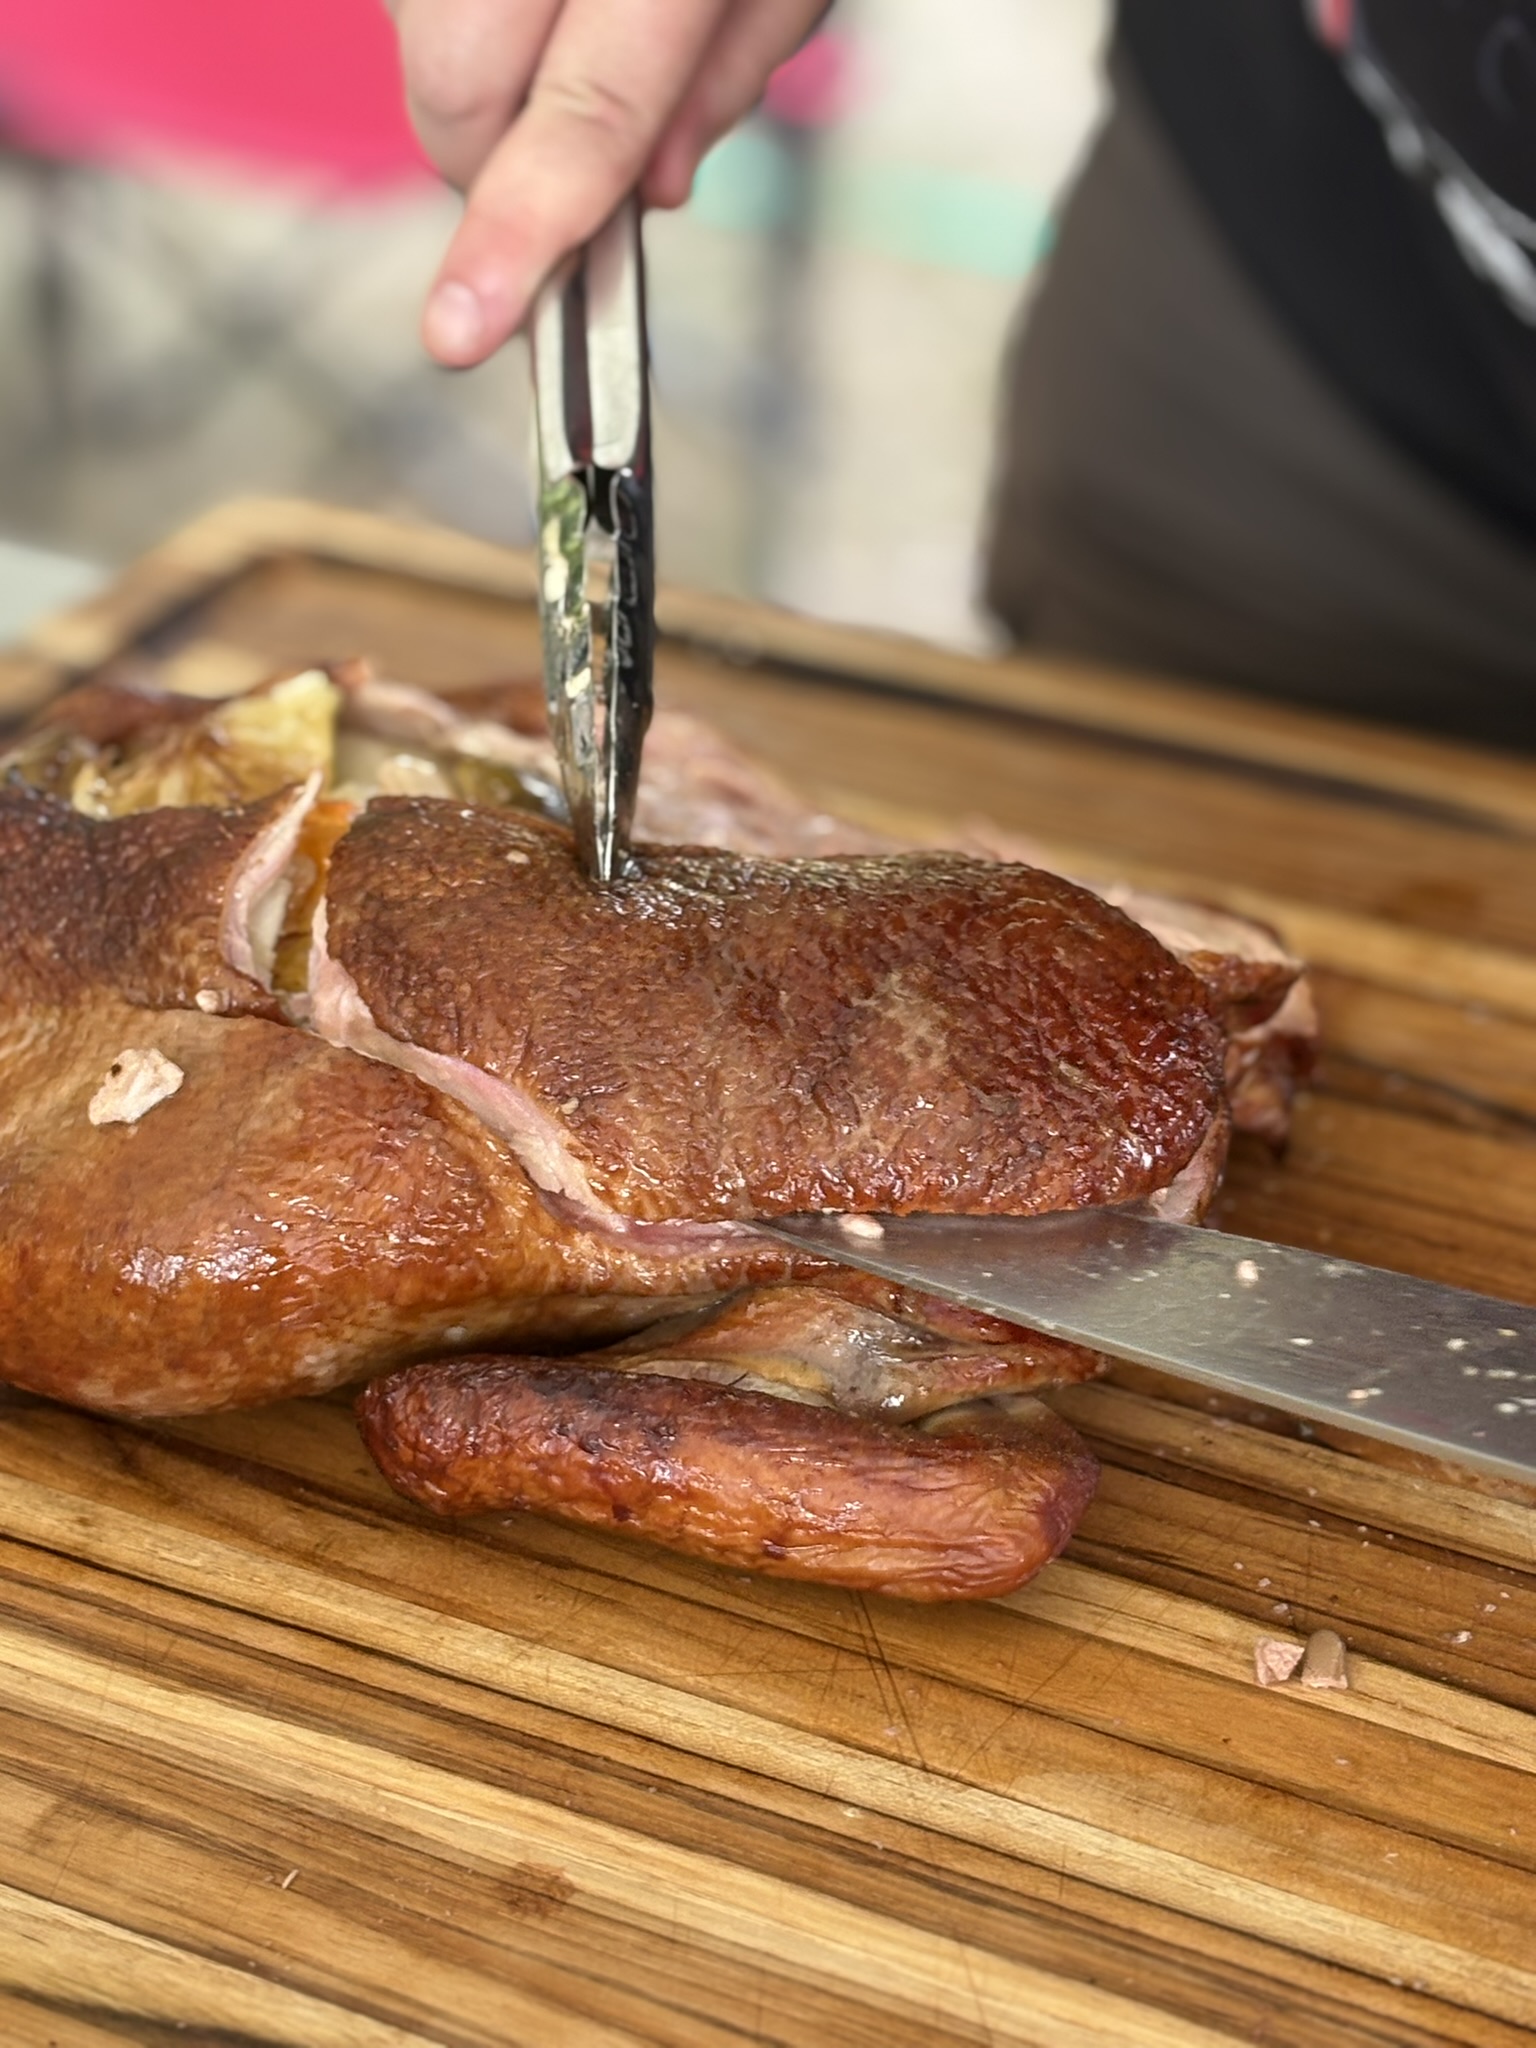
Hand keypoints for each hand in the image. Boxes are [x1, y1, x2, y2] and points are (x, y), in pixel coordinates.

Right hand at [389, 0, 829, 366]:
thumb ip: (728, 76)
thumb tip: (650, 192)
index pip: (584, 110)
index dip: (519, 231)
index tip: (461, 335)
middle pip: (451, 89)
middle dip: (490, 162)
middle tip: (561, 153)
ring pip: (415, 36)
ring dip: (479, 63)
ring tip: (572, 1)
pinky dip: (461, 9)